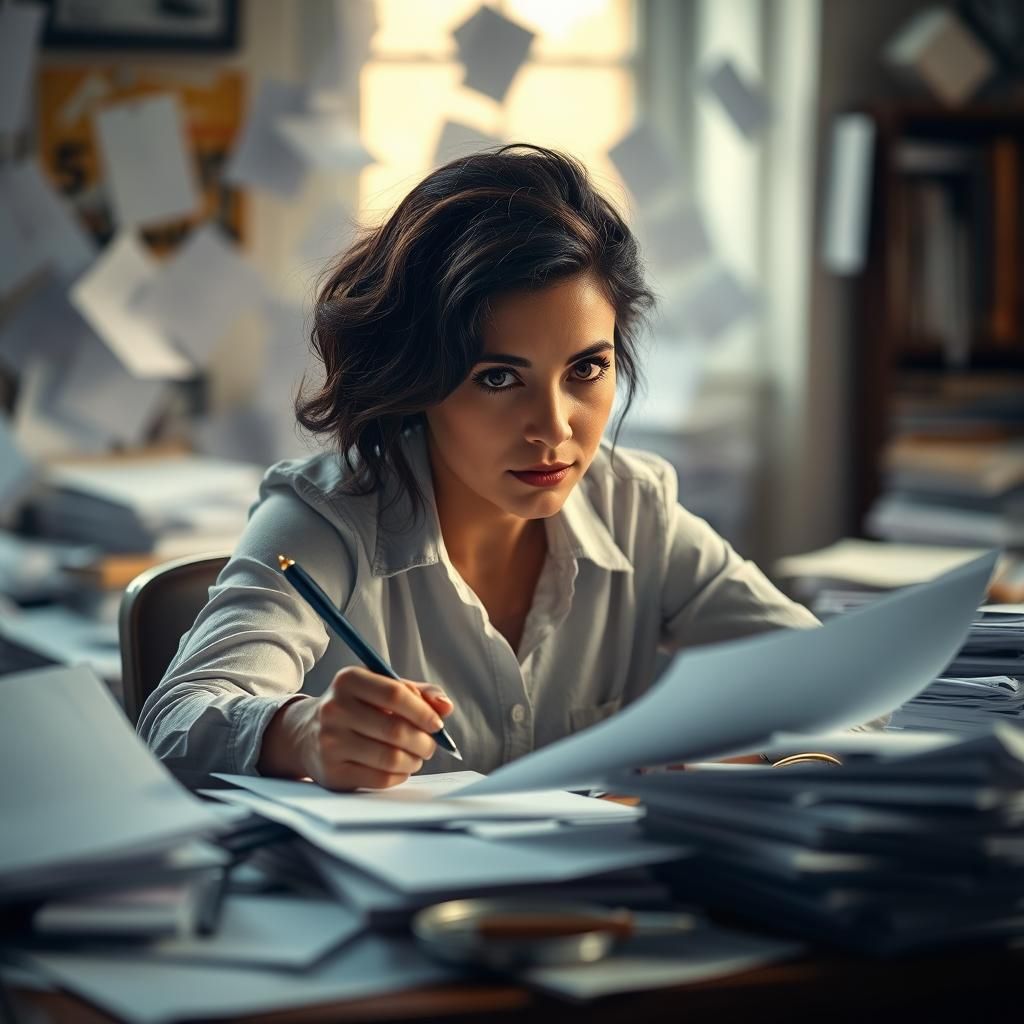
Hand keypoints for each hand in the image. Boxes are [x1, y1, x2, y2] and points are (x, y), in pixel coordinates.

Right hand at [259, 668, 453, 790]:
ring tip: (417, 756)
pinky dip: (400, 775)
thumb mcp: (381, 689)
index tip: (437, 724)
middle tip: (431, 745)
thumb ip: (419, 692)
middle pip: (395, 730)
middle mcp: (334, 709)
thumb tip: (445, 707)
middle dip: (424, 741)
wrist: (305, 734)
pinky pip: (380, 778)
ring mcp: (329, 742)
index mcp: (348, 680)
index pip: (395, 694)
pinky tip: (400, 768)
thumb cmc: (357, 707)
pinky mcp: (331, 772)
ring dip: (414, 760)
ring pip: (390, 758)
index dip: (423, 711)